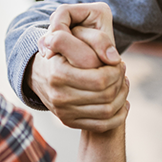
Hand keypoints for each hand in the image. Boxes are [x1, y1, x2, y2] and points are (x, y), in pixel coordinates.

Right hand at [28, 3, 128, 131]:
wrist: (39, 72)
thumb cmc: (62, 50)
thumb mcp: (73, 36)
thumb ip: (95, 40)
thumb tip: (115, 58)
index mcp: (58, 73)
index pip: (101, 78)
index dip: (117, 70)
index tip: (118, 61)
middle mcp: (58, 95)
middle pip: (106, 95)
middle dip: (120, 82)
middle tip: (122, 71)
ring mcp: (63, 112)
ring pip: (107, 111)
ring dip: (122, 97)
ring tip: (122, 84)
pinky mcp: (68, 122)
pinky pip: (102, 125)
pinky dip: (118, 116)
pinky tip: (122, 103)